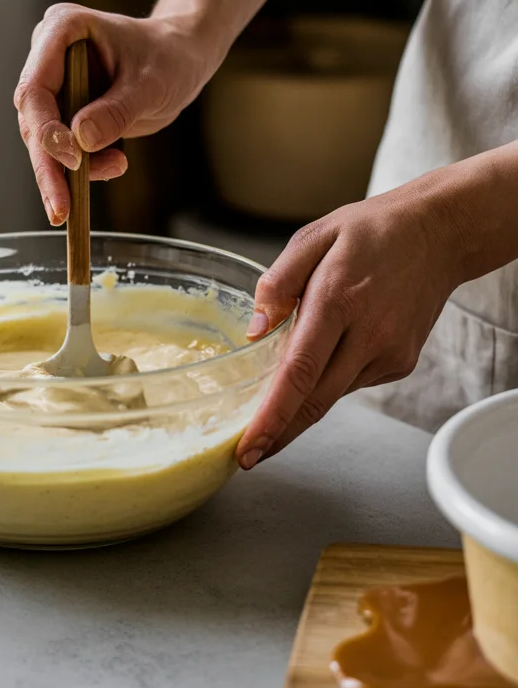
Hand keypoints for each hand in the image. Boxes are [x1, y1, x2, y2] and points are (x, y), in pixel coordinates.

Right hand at [14, 4, 216, 224]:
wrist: (180, 58)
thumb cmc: (169, 57)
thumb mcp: (151, 84)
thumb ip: (117, 111)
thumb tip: (80, 143)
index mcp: (61, 30)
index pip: (35, 88)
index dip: (47, 130)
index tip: (72, 162)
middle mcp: (47, 56)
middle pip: (33, 119)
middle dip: (49, 165)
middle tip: (62, 208)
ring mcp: (53, 84)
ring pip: (43, 141)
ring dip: (69, 171)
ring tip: (116, 168)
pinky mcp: (63, 111)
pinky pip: (61, 148)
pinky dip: (81, 169)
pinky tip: (114, 165)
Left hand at [235, 171, 468, 469]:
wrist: (438, 234)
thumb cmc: (372, 232)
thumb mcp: (315, 237)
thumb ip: (278, 282)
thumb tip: (254, 331)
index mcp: (338, 300)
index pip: (300, 371)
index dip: (273, 415)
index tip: (251, 445)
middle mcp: (369, 334)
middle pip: (316, 401)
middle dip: (279, 434)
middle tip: (248, 455)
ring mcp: (390, 353)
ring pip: (333, 395)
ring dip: (301, 406)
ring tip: (274, 404)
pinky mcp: (401, 363)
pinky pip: (352, 382)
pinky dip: (328, 382)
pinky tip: (325, 358)